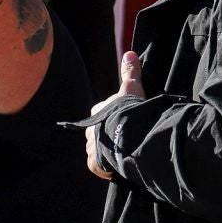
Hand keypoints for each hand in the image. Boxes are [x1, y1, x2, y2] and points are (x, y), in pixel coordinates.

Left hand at [85, 51, 144, 179]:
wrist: (128, 133)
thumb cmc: (129, 110)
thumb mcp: (132, 88)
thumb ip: (131, 72)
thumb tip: (130, 52)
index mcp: (97, 111)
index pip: (99, 112)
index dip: (108, 116)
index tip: (119, 119)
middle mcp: (89, 129)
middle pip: (95, 133)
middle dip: (105, 136)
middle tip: (122, 140)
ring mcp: (91, 147)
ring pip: (96, 151)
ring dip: (106, 153)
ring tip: (120, 156)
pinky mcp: (94, 164)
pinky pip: (98, 167)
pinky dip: (105, 169)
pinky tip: (116, 169)